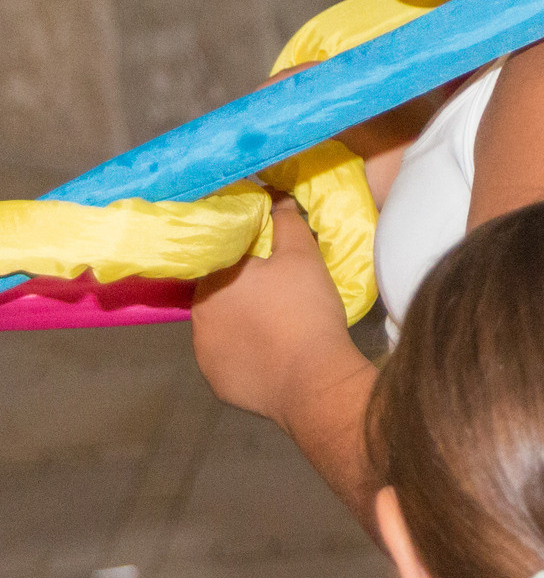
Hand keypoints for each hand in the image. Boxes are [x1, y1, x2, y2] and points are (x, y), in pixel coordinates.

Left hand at [191, 193, 356, 420]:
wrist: (311, 378)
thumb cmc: (305, 309)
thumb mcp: (303, 256)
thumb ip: (286, 222)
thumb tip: (276, 197)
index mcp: (214, 280)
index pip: (218, 257)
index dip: (240, 255)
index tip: (262, 257)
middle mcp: (197, 316)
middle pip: (217, 292)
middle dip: (239, 289)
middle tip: (274, 290)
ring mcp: (203, 353)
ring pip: (218, 327)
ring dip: (238, 321)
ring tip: (273, 323)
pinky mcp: (216, 381)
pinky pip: (226, 358)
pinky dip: (243, 352)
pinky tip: (269, 352)